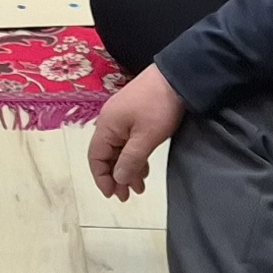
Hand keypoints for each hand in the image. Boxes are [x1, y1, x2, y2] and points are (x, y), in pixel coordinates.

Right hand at [85, 63, 184, 200]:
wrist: (177, 76)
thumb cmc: (159, 107)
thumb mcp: (145, 138)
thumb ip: (129, 161)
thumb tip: (117, 179)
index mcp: (106, 127)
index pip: (95, 158)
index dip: (102, 178)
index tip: (113, 195)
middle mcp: (109, 122)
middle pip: (106, 155)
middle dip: (116, 177)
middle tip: (127, 196)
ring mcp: (121, 117)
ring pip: (119, 150)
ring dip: (127, 168)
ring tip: (139, 187)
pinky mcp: (134, 114)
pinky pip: (128, 141)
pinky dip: (134, 156)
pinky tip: (144, 168)